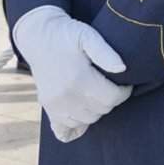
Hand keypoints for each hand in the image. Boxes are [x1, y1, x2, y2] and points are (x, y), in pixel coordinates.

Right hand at [12, 6, 130, 141]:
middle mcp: (65, 96)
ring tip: (96, 93)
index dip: (124, 92)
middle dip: (110, 99)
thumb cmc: (67, 34)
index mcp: (78, 78)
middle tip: (110, 86)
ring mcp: (54, 104)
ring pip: (87, 120)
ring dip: (96, 110)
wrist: (39, 37)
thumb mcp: (88, 35)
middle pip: (101, 110)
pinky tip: (82, 112)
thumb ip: (106, 52)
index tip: (124, 83)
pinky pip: (65, 130)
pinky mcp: (47, 108)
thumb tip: (122, 69)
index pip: (112, 98)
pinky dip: (76, 125)